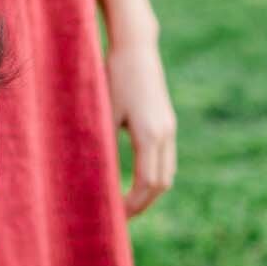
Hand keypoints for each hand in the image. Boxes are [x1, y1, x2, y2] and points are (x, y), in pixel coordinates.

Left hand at [106, 38, 177, 216]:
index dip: (132, 204)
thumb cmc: (114, 77)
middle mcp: (165, 134)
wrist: (136, 48)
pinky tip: (136, 180)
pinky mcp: (167, 122)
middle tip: (121, 217)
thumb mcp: (104, 113)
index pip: (146, 183)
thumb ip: (105, 145)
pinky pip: (166, 158)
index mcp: (150, 135)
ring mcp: (169, 128)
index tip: (116, 217)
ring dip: (150, 191)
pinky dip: (154, 175)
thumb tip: (97, 178)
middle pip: (162, 183)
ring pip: (167, 172)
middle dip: (143, 204)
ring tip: (129, 203)